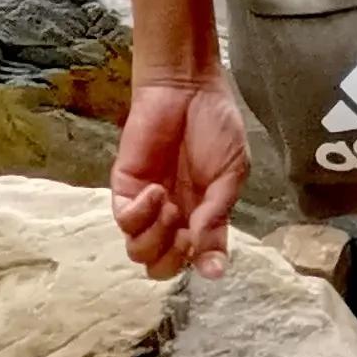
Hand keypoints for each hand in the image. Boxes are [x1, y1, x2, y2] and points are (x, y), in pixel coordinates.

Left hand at [111, 74, 249, 280]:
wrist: (187, 90)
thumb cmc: (216, 126)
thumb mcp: (232, 172)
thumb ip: (218, 215)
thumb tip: (213, 262)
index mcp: (202, 214)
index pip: (197, 256)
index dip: (203, 265)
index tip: (211, 266)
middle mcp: (174, 217)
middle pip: (162, 265)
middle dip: (172, 259)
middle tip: (185, 235)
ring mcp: (147, 207)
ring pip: (140, 252)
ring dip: (157, 238)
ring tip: (170, 206)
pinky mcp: (124, 191)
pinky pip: (125, 221)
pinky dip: (141, 214)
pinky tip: (156, 191)